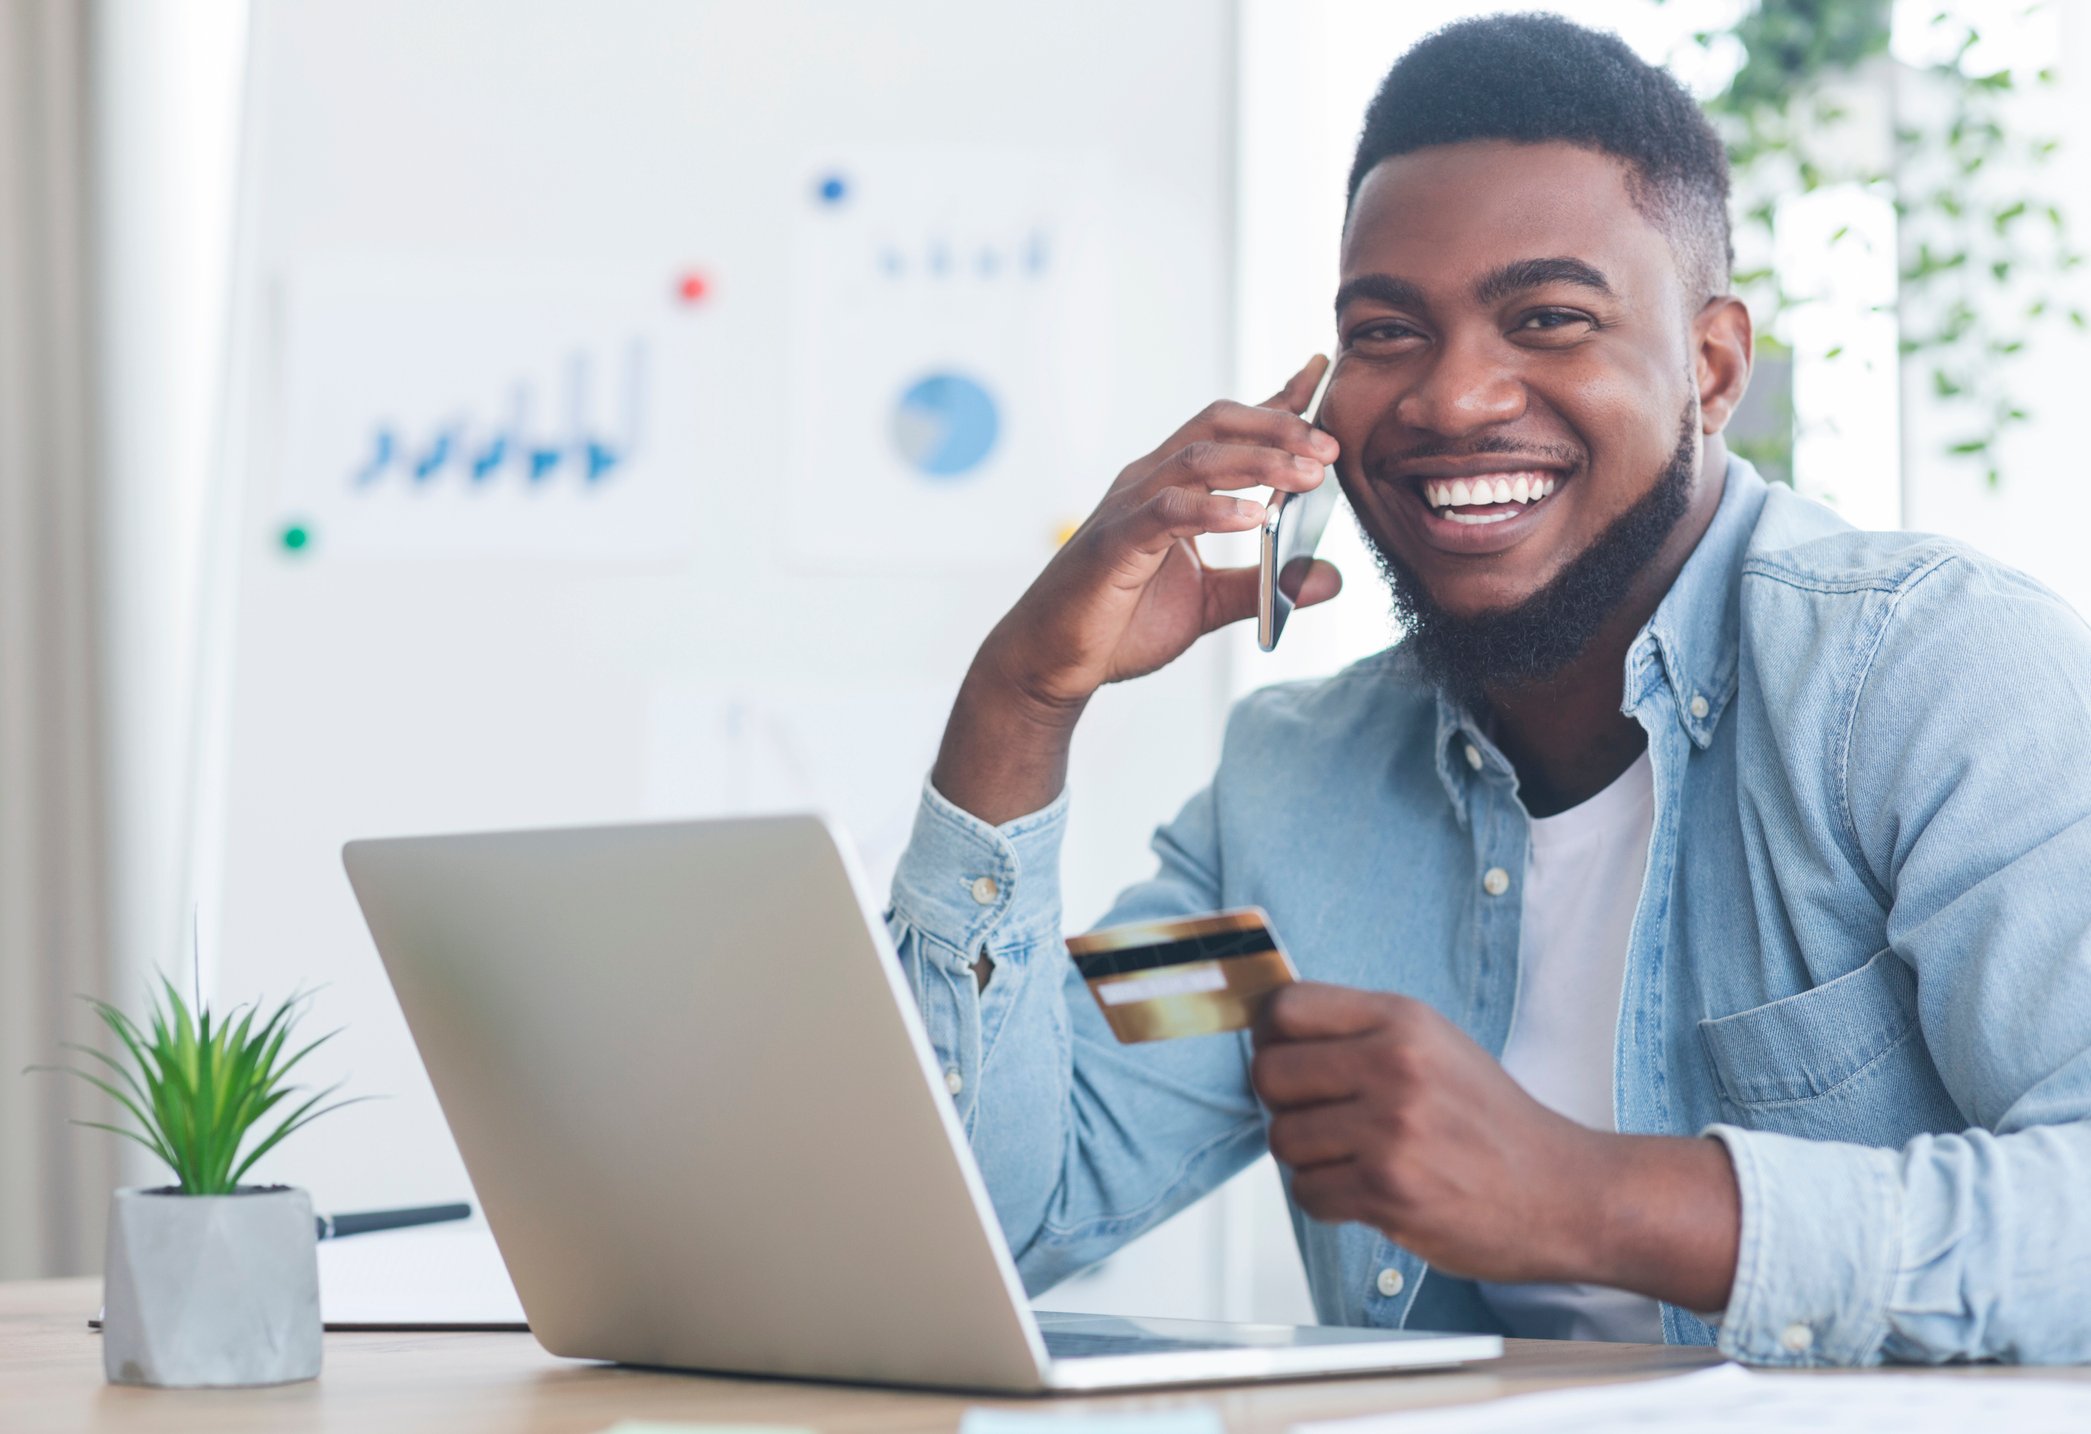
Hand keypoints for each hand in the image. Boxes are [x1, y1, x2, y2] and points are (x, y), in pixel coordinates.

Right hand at [933, 357, 1342, 823]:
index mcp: (1171, 485)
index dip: (1277, 401)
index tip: (1322, 374)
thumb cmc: (1120, 624)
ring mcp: (1129, 507)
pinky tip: (1251, 517)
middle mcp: (1149, 481)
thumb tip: (1330, 579)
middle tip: (1330, 447)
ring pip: (1198, 460)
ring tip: (1306, 476)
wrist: (1053, 660)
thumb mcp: (1210, 603)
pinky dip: (1211, 510)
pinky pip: (1167, 512)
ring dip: (1258, 463)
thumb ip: (1266, 585)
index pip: (1230, 430)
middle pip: (1218, 426)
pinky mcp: (1115, 543)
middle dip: (1279, 428)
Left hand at [1252, 983, 1739, 1307]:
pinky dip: (1327, 1200)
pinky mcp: (1388, 1191)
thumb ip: (1359, 1033)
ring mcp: (1391, 1129)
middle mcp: (1395, 1066)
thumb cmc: (1492, 1123)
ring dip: (1308, 1158)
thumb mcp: (1434, 1045)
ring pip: (1282, 1139)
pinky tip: (1366, 1192)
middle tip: (1322, 1120)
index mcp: (1403, 1020)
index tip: (1285, 1059)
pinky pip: (1307, 1192)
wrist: (1563, 1192)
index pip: (1286, 1008)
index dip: (1270, 1038)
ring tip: (1354, 1159)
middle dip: (1284, 1104)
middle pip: (1269, 1074)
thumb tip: (1269, 1034)